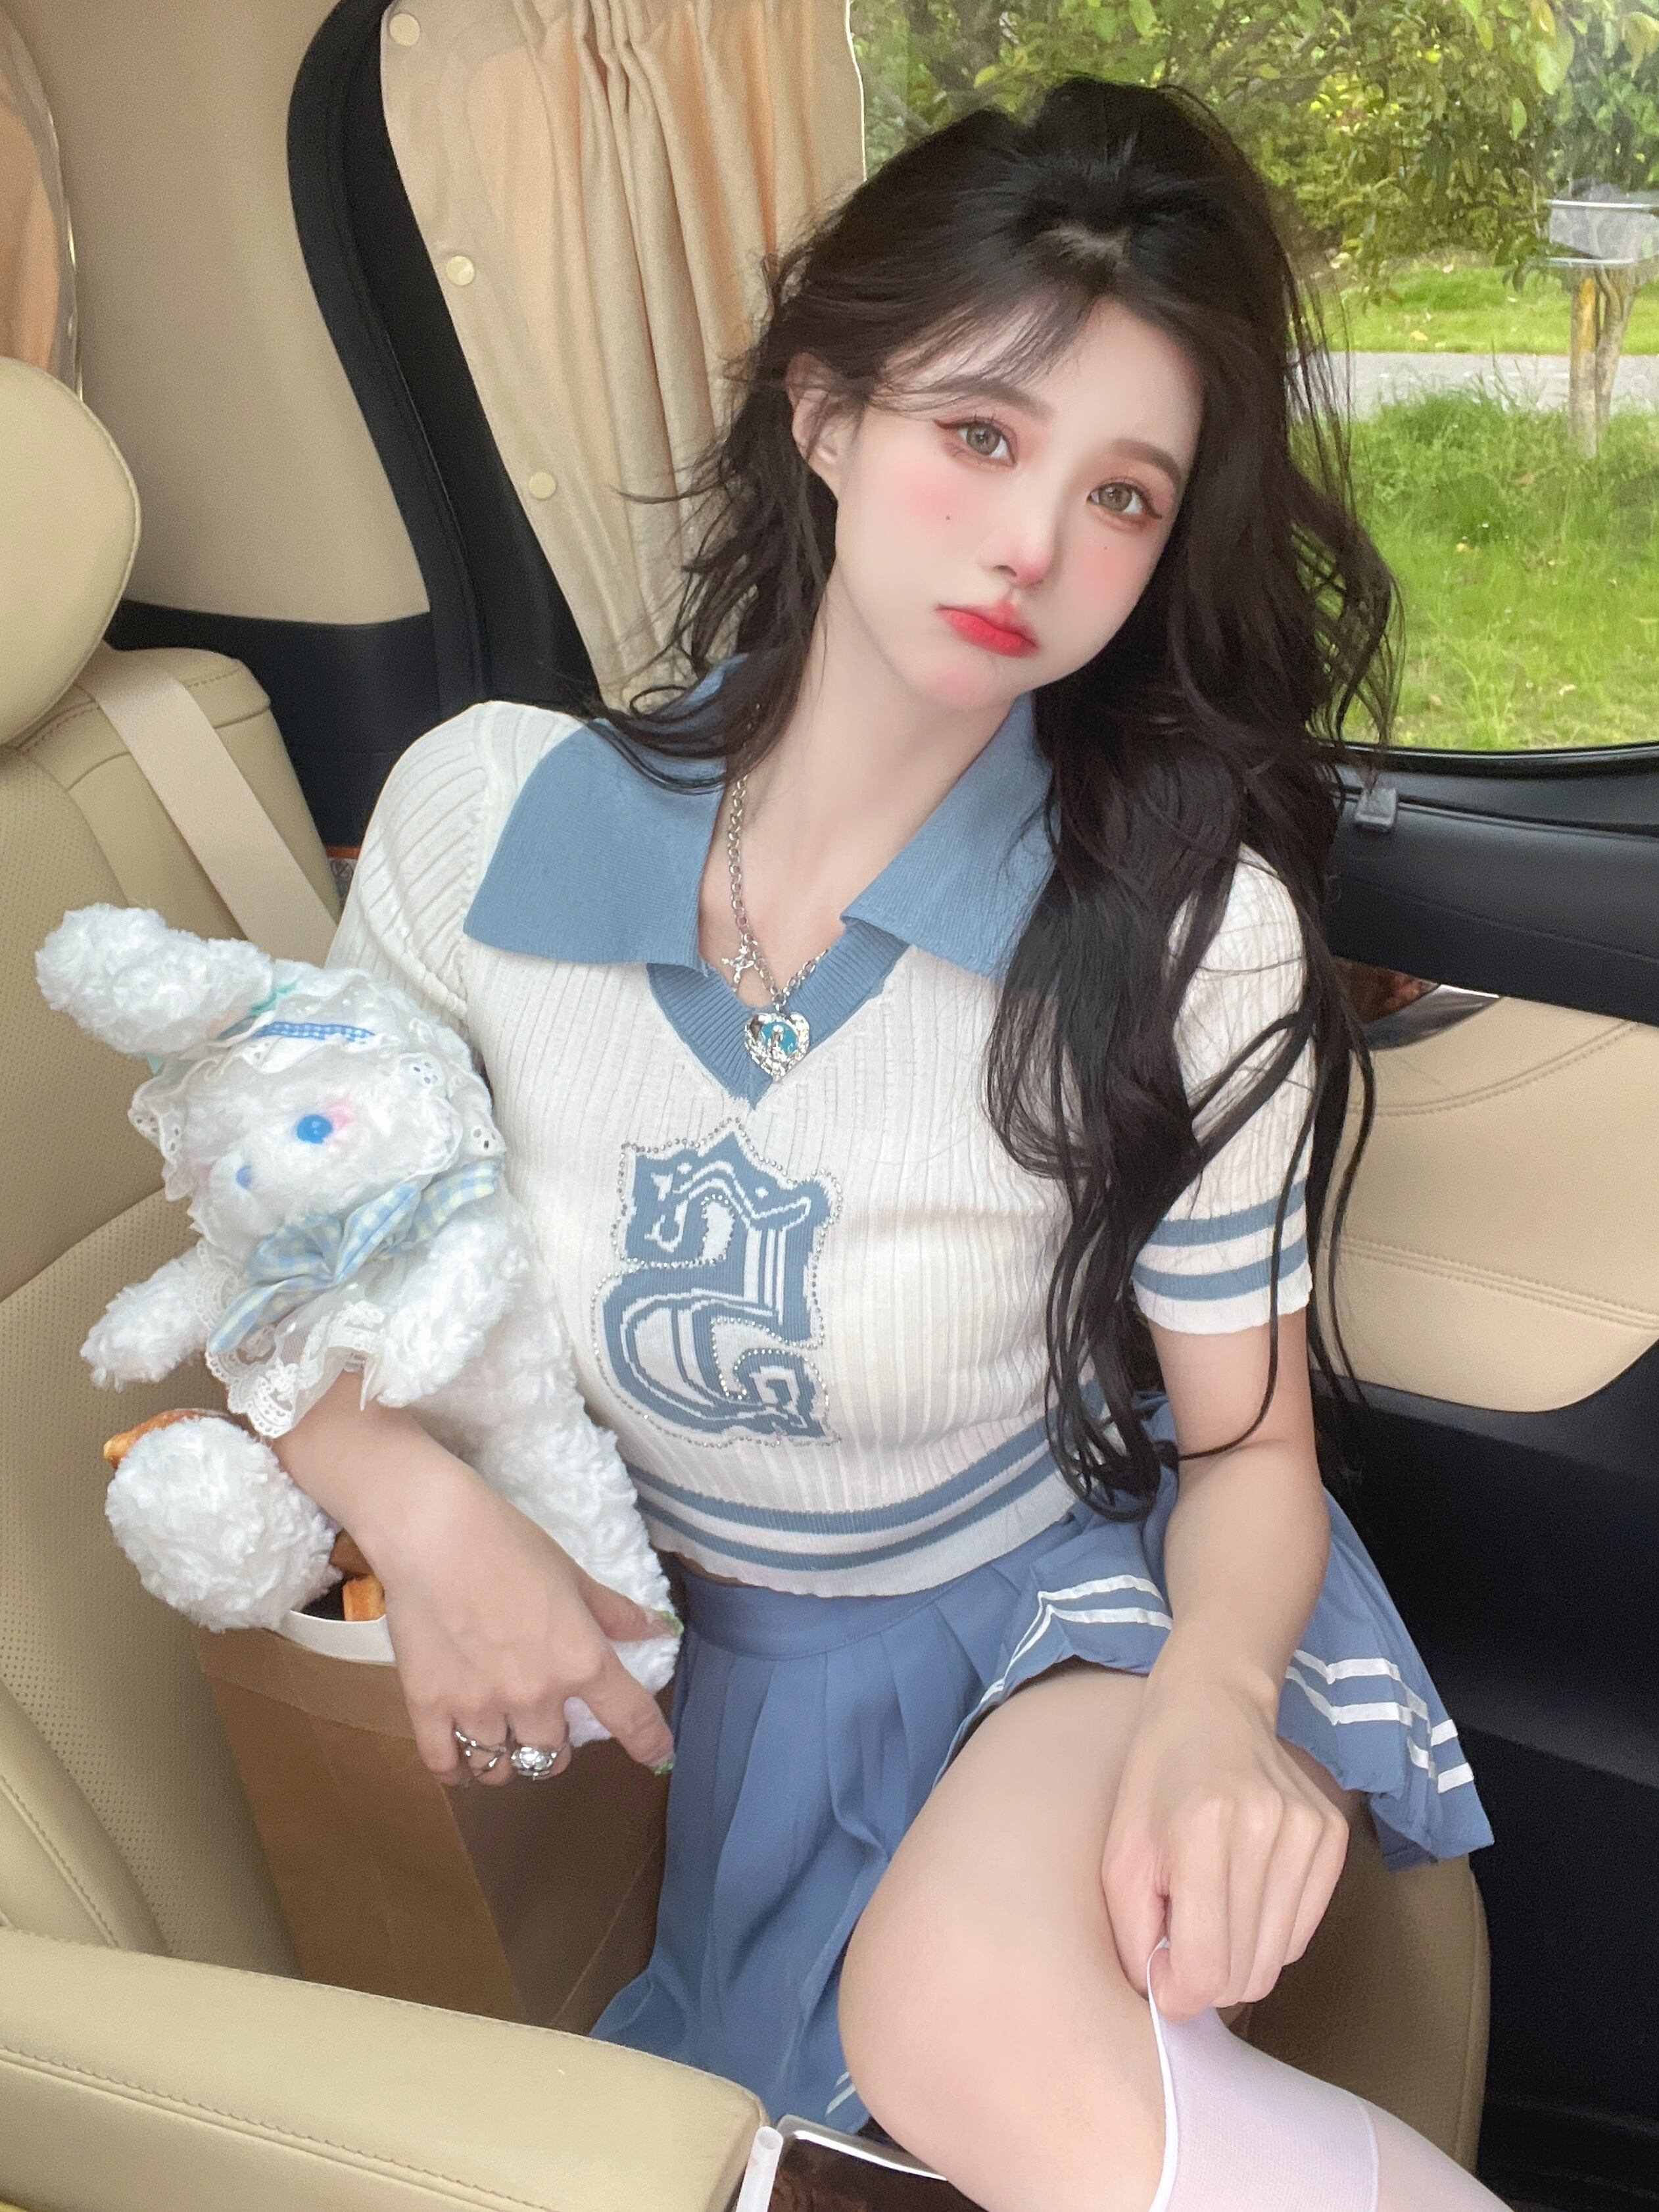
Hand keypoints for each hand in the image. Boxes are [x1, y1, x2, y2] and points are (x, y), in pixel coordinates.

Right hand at [356, 1435, 675, 1786]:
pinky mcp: (430, 1707)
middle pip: (553, 1757)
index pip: (631, 1719)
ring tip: (502, 1740)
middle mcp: (535, 1695)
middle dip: (554, 1748)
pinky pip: (447, 1766)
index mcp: (580, 1661)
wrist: (433, 1532)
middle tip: (545, 1725)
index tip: (658, 1754)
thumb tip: (661, 1629)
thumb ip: (616, 1613)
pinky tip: (461, 1758)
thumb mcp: (574, 1575)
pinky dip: (458, 1770)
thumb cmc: (510, 1544)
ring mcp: (480, 1706)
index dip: (650, 1743)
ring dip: (508, 1760)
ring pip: (501, 1768)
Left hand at [1101, 1652, 1347, 2018]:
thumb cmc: (1156, 1782)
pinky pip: (1302, 1935)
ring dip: (1238, 1958)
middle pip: (1245, 1974)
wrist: (1213, 1707)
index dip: (1179, 1992)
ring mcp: (1306, 1832)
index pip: (1206, 1967)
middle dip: (1206, 1979)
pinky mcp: (1332, 1837)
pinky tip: (1244, 1893)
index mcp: (1202, 1830)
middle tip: (1181, 1939)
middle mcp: (1264, 1830)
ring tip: (1211, 1910)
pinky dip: (1269, 1934)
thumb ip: (1133, 1934)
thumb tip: (1165, 2004)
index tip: (1161, 1974)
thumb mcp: (1120, 1854)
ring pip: (1277, 1962)